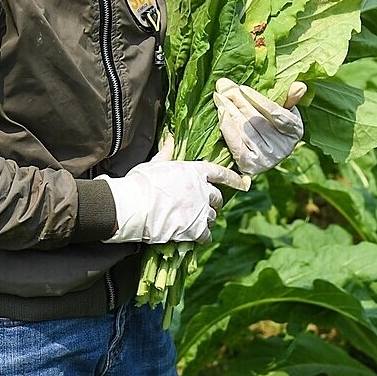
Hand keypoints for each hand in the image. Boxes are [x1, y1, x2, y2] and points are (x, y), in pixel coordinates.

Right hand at [99, 150, 249, 244]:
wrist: (133, 206)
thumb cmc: (140, 182)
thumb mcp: (154, 164)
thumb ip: (167, 153)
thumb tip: (171, 138)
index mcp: (194, 171)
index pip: (220, 173)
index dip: (233, 178)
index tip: (243, 183)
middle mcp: (202, 190)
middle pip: (217, 198)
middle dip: (213, 202)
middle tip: (205, 207)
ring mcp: (200, 210)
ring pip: (212, 217)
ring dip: (206, 219)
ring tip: (196, 222)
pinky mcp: (195, 229)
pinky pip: (206, 235)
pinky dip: (203, 237)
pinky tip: (197, 238)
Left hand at [213, 77, 306, 174]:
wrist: (260, 154)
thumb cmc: (272, 125)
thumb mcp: (284, 111)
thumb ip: (290, 98)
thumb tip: (300, 86)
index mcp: (294, 131)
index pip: (277, 114)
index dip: (259, 100)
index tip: (242, 88)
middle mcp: (282, 147)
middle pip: (257, 120)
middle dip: (238, 100)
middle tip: (223, 86)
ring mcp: (266, 159)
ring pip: (244, 129)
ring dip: (229, 110)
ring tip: (219, 95)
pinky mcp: (249, 165)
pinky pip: (235, 142)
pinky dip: (226, 125)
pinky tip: (220, 112)